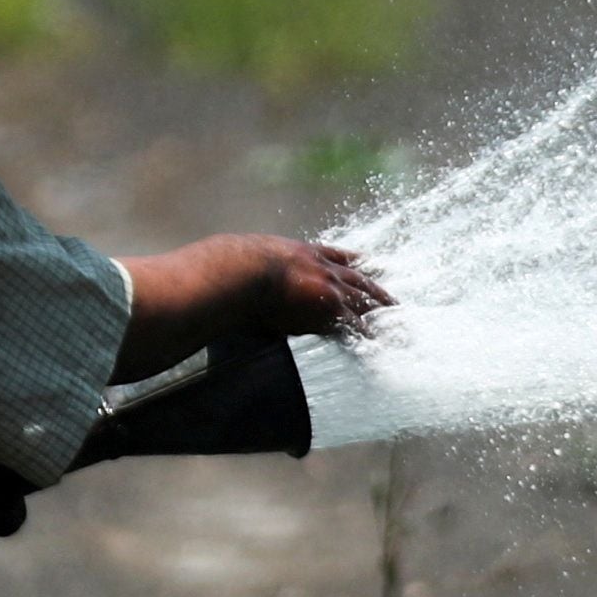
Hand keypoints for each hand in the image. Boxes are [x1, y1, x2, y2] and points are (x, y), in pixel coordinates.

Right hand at [116, 234, 392, 377]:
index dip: (347, 260)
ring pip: (364, 298)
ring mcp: (324, 286)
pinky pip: (356, 325)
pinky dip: (371, 335)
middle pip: (355, 275)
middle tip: (394, 297)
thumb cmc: (217, 271)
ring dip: (382, 310)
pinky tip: (384, 345)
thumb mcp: (227, 262)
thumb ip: (224, 271)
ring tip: (400, 319)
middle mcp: (315, 265)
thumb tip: (196, 279)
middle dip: (375, 286)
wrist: (229, 274)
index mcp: (294, 252)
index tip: (363, 261)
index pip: (329, 254)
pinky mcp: (327, 309)